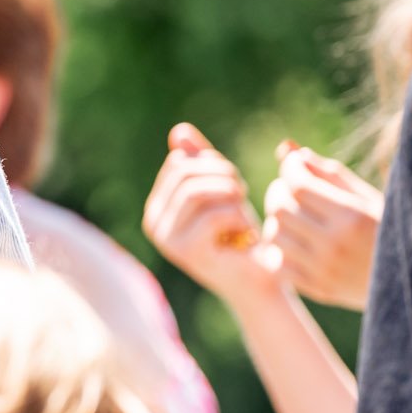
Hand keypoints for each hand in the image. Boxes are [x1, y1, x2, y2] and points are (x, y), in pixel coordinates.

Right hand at [142, 122, 277, 306]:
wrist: (258, 281)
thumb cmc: (241, 236)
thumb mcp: (221, 191)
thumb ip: (200, 163)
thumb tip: (179, 131)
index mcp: (156, 207)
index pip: (179, 163)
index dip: (212, 164)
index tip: (234, 183)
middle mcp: (153, 223)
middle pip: (185, 173)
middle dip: (223, 175)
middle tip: (243, 194)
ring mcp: (166, 239)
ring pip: (197, 191)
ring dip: (230, 195)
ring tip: (244, 210)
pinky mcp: (186, 252)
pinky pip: (214, 215)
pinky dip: (238, 217)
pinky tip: (246, 233)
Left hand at [261, 141, 382, 310]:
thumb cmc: (390, 231)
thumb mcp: (371, 198)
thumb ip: (333, 175)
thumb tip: (296, 154)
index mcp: (353, 216)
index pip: (299, 185)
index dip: (290, 168)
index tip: (295, 165)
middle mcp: (336, 244)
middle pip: (280, 208)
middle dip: (278, 191)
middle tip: (289, 189)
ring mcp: (325, 270)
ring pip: (273, 235)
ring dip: (277, 220)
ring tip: (292, 215)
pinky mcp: (319, 290)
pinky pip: (277, 265)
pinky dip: (278, 250)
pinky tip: (294, 241)